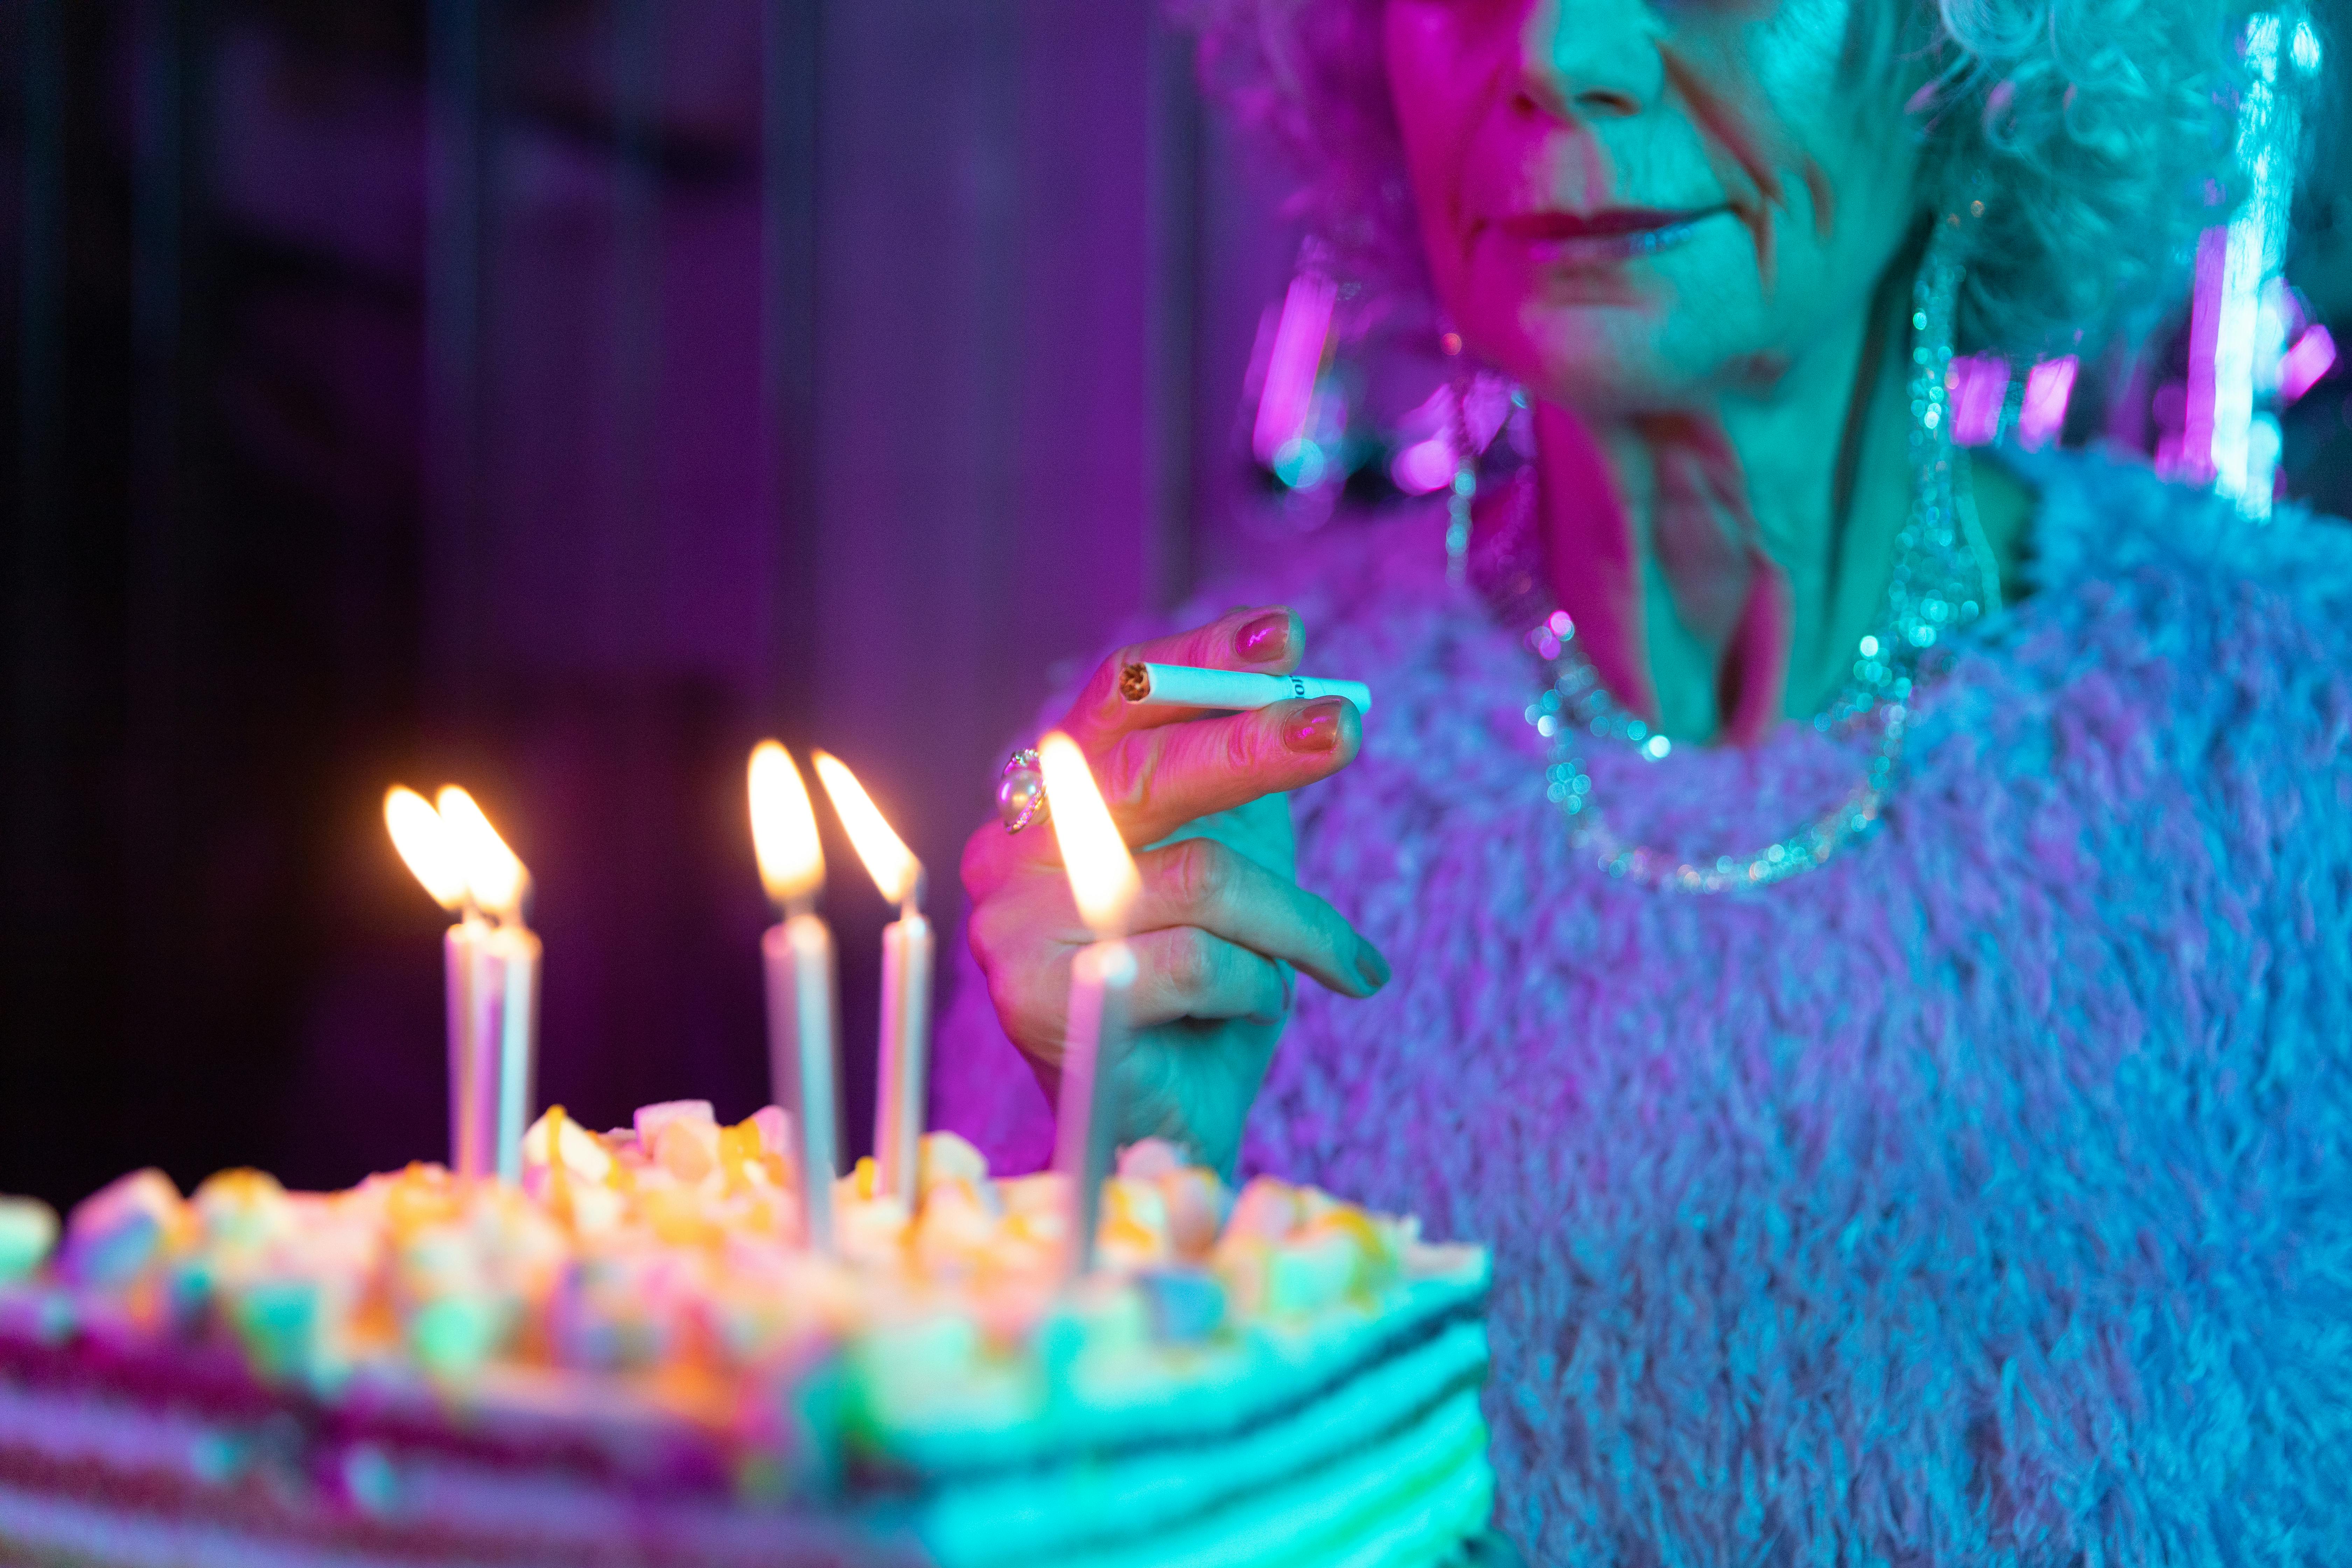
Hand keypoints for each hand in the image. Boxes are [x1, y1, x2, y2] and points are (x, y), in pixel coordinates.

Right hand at [961, 606, 1387, 1173]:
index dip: (1200, 660)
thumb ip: (1244, 782)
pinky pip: (1195, 961)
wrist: (1166, 1124)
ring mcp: (1012, 924)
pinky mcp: (1034, 999)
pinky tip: (1260, 1010)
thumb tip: (1316, 695)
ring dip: (1296, 922)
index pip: (1120, 700)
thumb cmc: (1203, 988)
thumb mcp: (1232, 860)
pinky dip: (1256, 986)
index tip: (1284, 634)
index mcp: (1051, 800)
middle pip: (1148, 770)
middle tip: (1347, 729)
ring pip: (1197, 876)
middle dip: (1258, 744)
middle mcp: (1011, 849)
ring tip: (1343, 961)